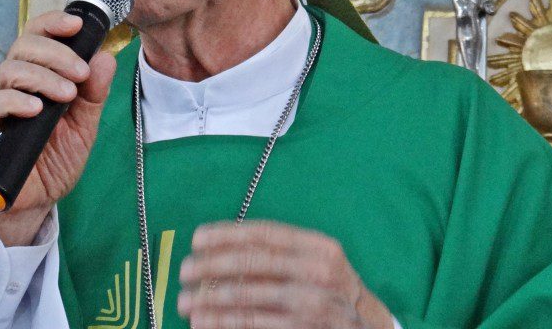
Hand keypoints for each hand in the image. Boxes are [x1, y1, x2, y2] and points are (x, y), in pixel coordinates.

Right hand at [0, 11, 115, 244]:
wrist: (41, 199)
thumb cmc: (58, 157)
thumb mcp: (86, 123)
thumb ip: (95, 92)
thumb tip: (106, 57)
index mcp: (39, 74)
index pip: (39, 36)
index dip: (54, 24)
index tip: (78, 25)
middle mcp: (16, 83)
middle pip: (23, 45)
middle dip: (56, 53)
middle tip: (80, 72)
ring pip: (9, 70)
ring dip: (42, 76)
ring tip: (66, 95)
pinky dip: (15, 101)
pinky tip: (37, 108)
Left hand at [178, 222, 393, 328]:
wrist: (367, 328)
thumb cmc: (330, 291)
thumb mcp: (315, 264)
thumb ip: (278, 254)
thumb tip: (219, 249)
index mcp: (318, 247)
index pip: (265, 233)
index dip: (227, 234)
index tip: (197, 238)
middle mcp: (318, 272)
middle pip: (252, 262)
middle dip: (211, 266)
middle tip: (184, 271)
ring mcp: (313, 304)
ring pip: (248, 296)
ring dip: (210, 299)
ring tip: (185, 301)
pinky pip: (254, 324)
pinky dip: (224, 322)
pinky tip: (204, 322)